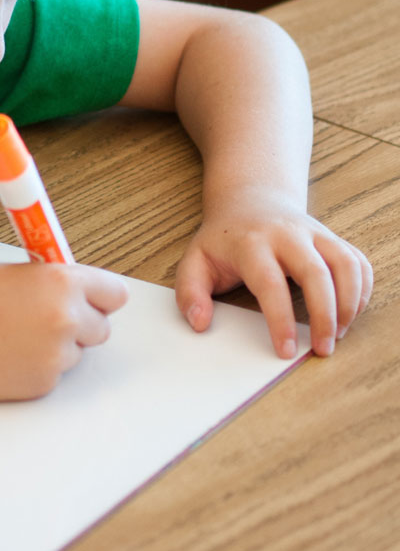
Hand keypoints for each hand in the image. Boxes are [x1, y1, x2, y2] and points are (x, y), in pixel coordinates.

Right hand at [0, 261, 127, 400]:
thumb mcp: (14, 272)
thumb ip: (52, 280)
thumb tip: (77, 291)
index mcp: (61, 282)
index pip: (115, 293)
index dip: (99, 295)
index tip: (91, 296)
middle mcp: (66, 319)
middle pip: (102, 327)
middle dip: (80, 322)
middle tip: (45, 315)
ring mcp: (56, 357)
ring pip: (77, 352)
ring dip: (57, 345)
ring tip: (15, 333)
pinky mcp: (42, 385)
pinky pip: (54, 373)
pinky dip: (37, 365)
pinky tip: (7, 353)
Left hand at [175, 188, 372, 357]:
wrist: (248, 201)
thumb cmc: (223, 240)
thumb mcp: (195, 260)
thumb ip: (189, 292)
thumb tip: (199, 323)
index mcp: (251, 243)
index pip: (269, 283)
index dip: (280, 320)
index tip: (285, 350)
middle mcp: (287, 234)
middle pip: (316, 273)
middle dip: (324, 316)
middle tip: (322, 349)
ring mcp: (314, 233)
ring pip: (345, 264)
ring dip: (349, 304)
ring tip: (338, 334)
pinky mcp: (332, 238)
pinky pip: (358, 262)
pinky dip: (362, 290)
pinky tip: (349, 312)